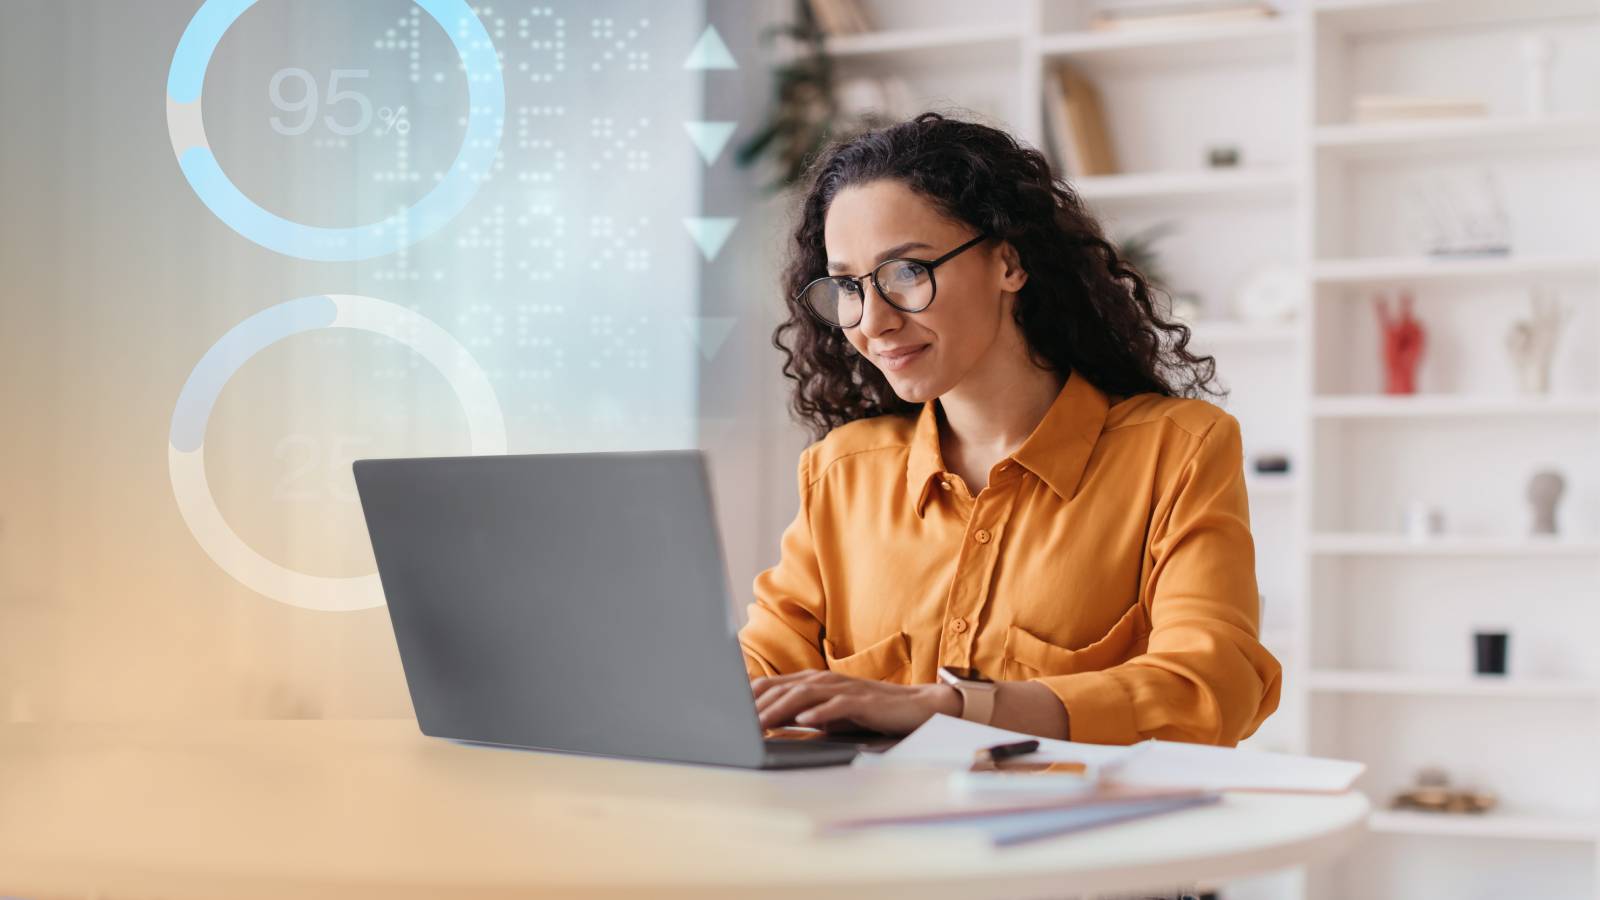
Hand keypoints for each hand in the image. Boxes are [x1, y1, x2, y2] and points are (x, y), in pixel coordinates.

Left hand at [751, 669, 961, 736]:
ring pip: (804, 694)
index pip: (772, 685)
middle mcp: (825, 680)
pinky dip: (818, 713)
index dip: (748, 699)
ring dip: (779, 709)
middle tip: (733, 723)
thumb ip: (801, 713)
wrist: (915, 707)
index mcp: (813, 681)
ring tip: (759, 723)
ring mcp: (843, 688)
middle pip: (782, 688)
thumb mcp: (829, 713)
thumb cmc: (869, 711)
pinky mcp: (862, 700)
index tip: (725, 713)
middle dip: (756, 706)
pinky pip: (836, 706)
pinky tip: (803, 722)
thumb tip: (769, 723)